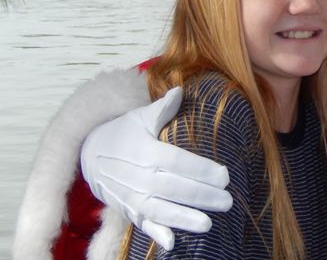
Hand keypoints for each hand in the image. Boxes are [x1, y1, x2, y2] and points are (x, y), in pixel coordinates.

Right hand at [80, 87, 232, 249]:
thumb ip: (163, 108)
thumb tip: (180, 90)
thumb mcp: (140, 117)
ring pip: (160, 209)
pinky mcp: (128, 210)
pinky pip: (142, 223)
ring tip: (208, 224)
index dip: (201, 169)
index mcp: (145, 150)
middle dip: (201, 196)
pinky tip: (171, 243)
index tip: (225, 175)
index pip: (177, 161)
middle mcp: (138, 176)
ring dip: (184, 218)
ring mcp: (131, 196)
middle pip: (173, 188)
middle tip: (227, 201)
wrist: (90, 154)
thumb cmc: (124, 132)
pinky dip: (155, 234)